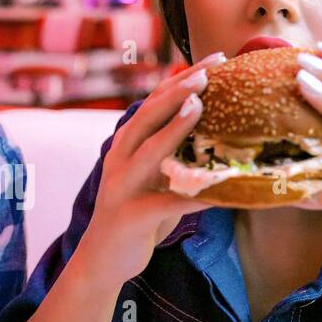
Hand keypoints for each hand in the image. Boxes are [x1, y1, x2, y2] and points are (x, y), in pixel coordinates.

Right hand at [78, 52, 227, 286]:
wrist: (103, 261)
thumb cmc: (138, 216)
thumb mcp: (153, 178)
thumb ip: (173, 154)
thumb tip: (219, 133)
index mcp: (126, 145)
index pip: (154, 102)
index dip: (183, 79)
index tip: (215, 60)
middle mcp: (119, 159)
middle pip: (148, 116)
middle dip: (179, 91)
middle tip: (210, 71)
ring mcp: (121, 187)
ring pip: (149, 150)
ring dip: (174, 127)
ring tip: (200, 105)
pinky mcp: (130, 216)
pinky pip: (164, 202)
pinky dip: (191, 195)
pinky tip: (217, 189)